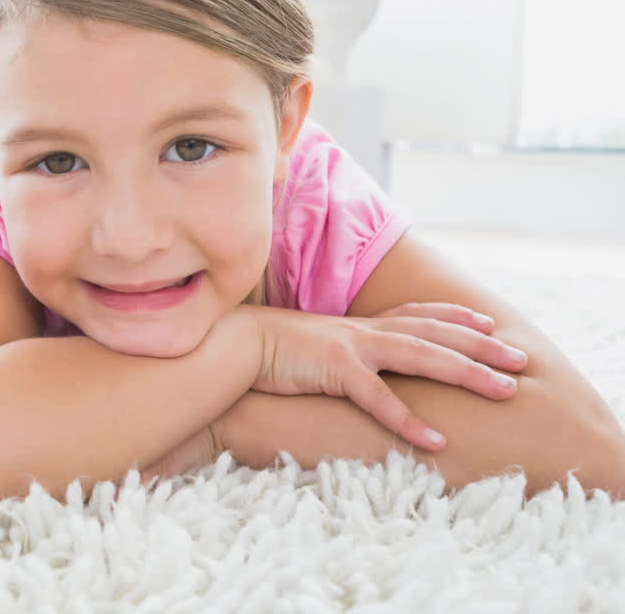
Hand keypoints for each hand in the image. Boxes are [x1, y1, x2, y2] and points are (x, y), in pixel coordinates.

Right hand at [249, 302, 527, 450]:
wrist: (234, 344)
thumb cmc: (269, 350)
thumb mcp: (314, 346)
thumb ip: (339, 352)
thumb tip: (349, 367)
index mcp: (359, 326)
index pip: (418, 314)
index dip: (455, 316)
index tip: (488, 321)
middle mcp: (365, 331)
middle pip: (436, 334)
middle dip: (482, 345)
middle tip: (521, 360)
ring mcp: (354, 348)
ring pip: (423, 357)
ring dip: (467, 373)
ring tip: (503, 392)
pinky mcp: (336, 370)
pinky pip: (380, 398)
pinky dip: (408, 420)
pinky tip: (434, 440)